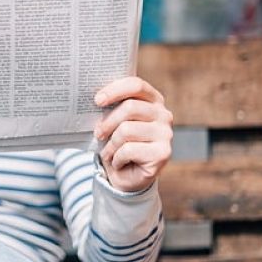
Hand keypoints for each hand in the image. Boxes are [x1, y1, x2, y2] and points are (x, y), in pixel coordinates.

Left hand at [93, 77, 172, 192]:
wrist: (126, 177)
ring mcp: (165, 134)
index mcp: (152, 100)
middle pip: (130, 107)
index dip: (115, 90)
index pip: (136, 85)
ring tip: (109, 152)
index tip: (97, 100)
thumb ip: (110, 107)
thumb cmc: (117, 143)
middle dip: (108, 122)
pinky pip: (129, 150)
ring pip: (126, 130)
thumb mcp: (113, 122)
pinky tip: (119, 162)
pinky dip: (116, 158)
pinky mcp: (163, 153)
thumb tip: (96, 99)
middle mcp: (163, 114)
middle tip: (98, 133)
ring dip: (111, 144)